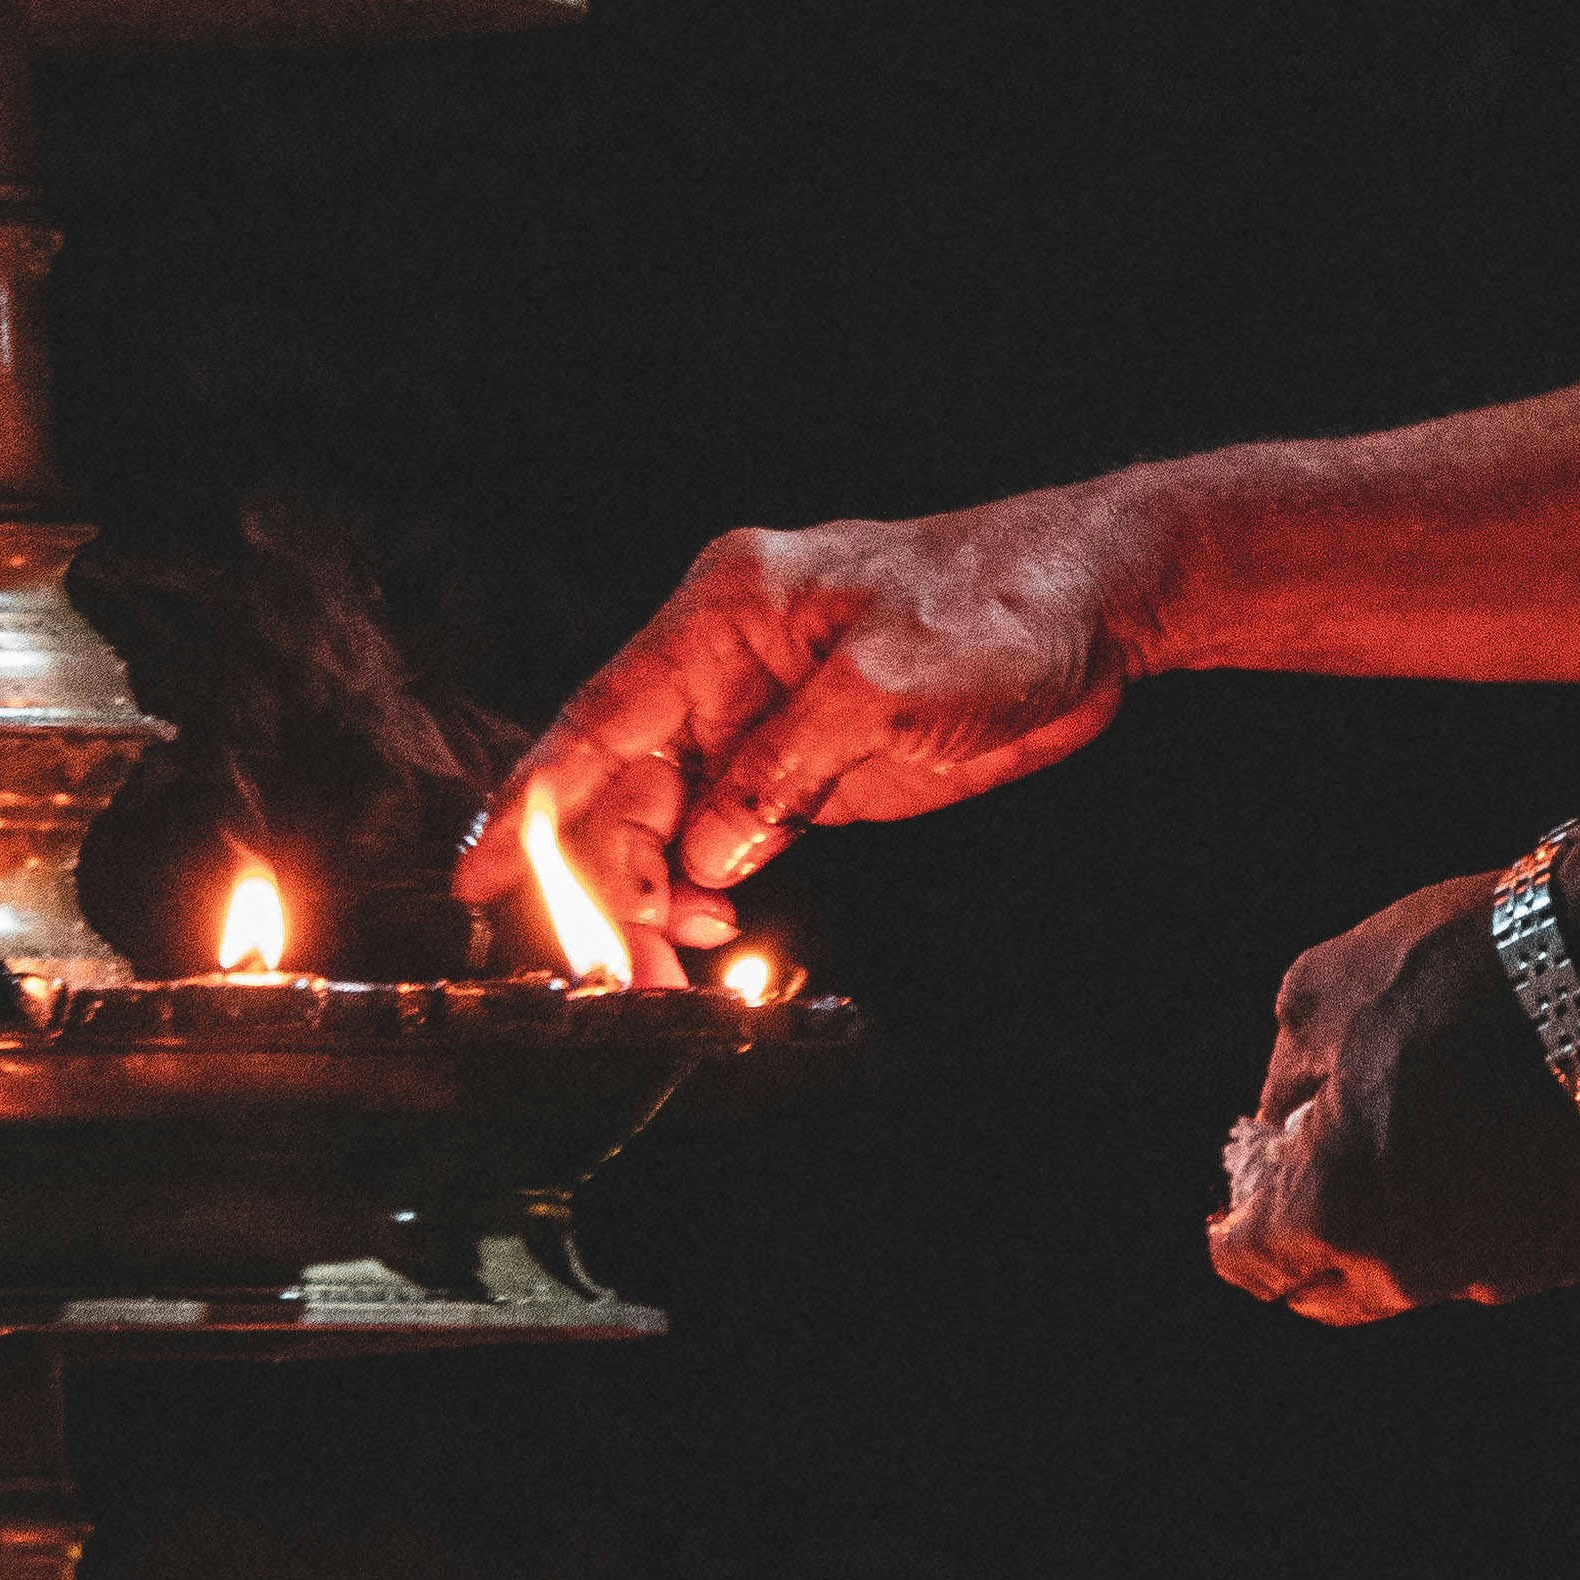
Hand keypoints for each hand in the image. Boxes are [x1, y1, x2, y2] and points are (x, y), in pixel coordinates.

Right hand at [456, 485, 1151, 985]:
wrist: (1097, 602)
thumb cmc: (1001, 606)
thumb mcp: (888, 683)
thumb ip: (782, 769)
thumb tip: (703, 853)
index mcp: (725, 613)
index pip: (601, 716)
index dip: (533, 801)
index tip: (481, 875)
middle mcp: (727, 664)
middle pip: (624, 783)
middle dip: (605, 881)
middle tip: (616, 976)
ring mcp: (765, 717)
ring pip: (668, 819)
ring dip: (651, 898)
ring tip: (663, 973)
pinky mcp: (808, 763)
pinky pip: (725, 832)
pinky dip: (702, 886)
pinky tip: (707, 930)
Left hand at [1207, 874, 1579, 1323]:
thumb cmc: (1449, 971)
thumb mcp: (1317, 991)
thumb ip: (1286, 1076)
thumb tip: (1286, 1118)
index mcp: (1333, 1209)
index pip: (1251, 1267)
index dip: (1233, 1228)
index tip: (1245, 1192)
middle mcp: (1412, 1265)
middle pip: (1333, 1294)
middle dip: (1309, 1247)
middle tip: (1315, 1178)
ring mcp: (1500, 1268)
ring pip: (1423, 1274)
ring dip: (1404, 1229)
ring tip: (1419, 1143)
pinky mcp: (1571, 1250)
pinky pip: (1502, 1251)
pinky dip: (1485, 1213)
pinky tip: (1497, 1141)